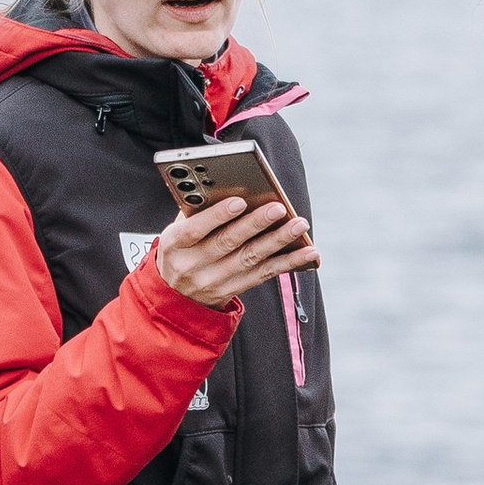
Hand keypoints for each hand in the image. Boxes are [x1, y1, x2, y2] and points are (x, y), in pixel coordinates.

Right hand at [154, 192, 318, 310]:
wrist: (174, 296)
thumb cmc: (180, 249)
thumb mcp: (176, 232)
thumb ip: (196, 212)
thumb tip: (230, 188)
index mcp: (174, 245)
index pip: (195, 230)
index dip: (217, 215)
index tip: (240, 200)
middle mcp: (193, 266)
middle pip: (228, 243)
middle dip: (256, 223)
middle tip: (279, 208)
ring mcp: (214, 281)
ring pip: (251, 258)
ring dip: (278, 240)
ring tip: (299, 224)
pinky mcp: (234, 290)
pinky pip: (265, 274)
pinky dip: (289, 262)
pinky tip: (309, 252)